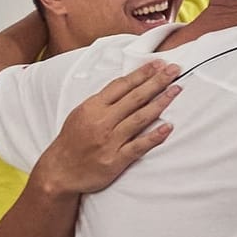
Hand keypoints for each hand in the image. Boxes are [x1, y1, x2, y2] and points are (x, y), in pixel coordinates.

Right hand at [31, 62, 181, 195]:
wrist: (59, 171)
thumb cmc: (73, 140)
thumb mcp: (82, 113)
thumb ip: (103, 101)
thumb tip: (128, 85)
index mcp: (93, 107)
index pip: (121, 85)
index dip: (141, 73)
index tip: (158, 64)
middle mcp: (102, 122)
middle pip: (134, 98)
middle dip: (156, 82)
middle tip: (174, 71)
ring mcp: (109, 141)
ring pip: (139, 118)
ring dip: (160, 103)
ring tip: (176, 90)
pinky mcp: (115, 160)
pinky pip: (138, 146)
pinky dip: (154, 136)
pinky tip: (168, 127)